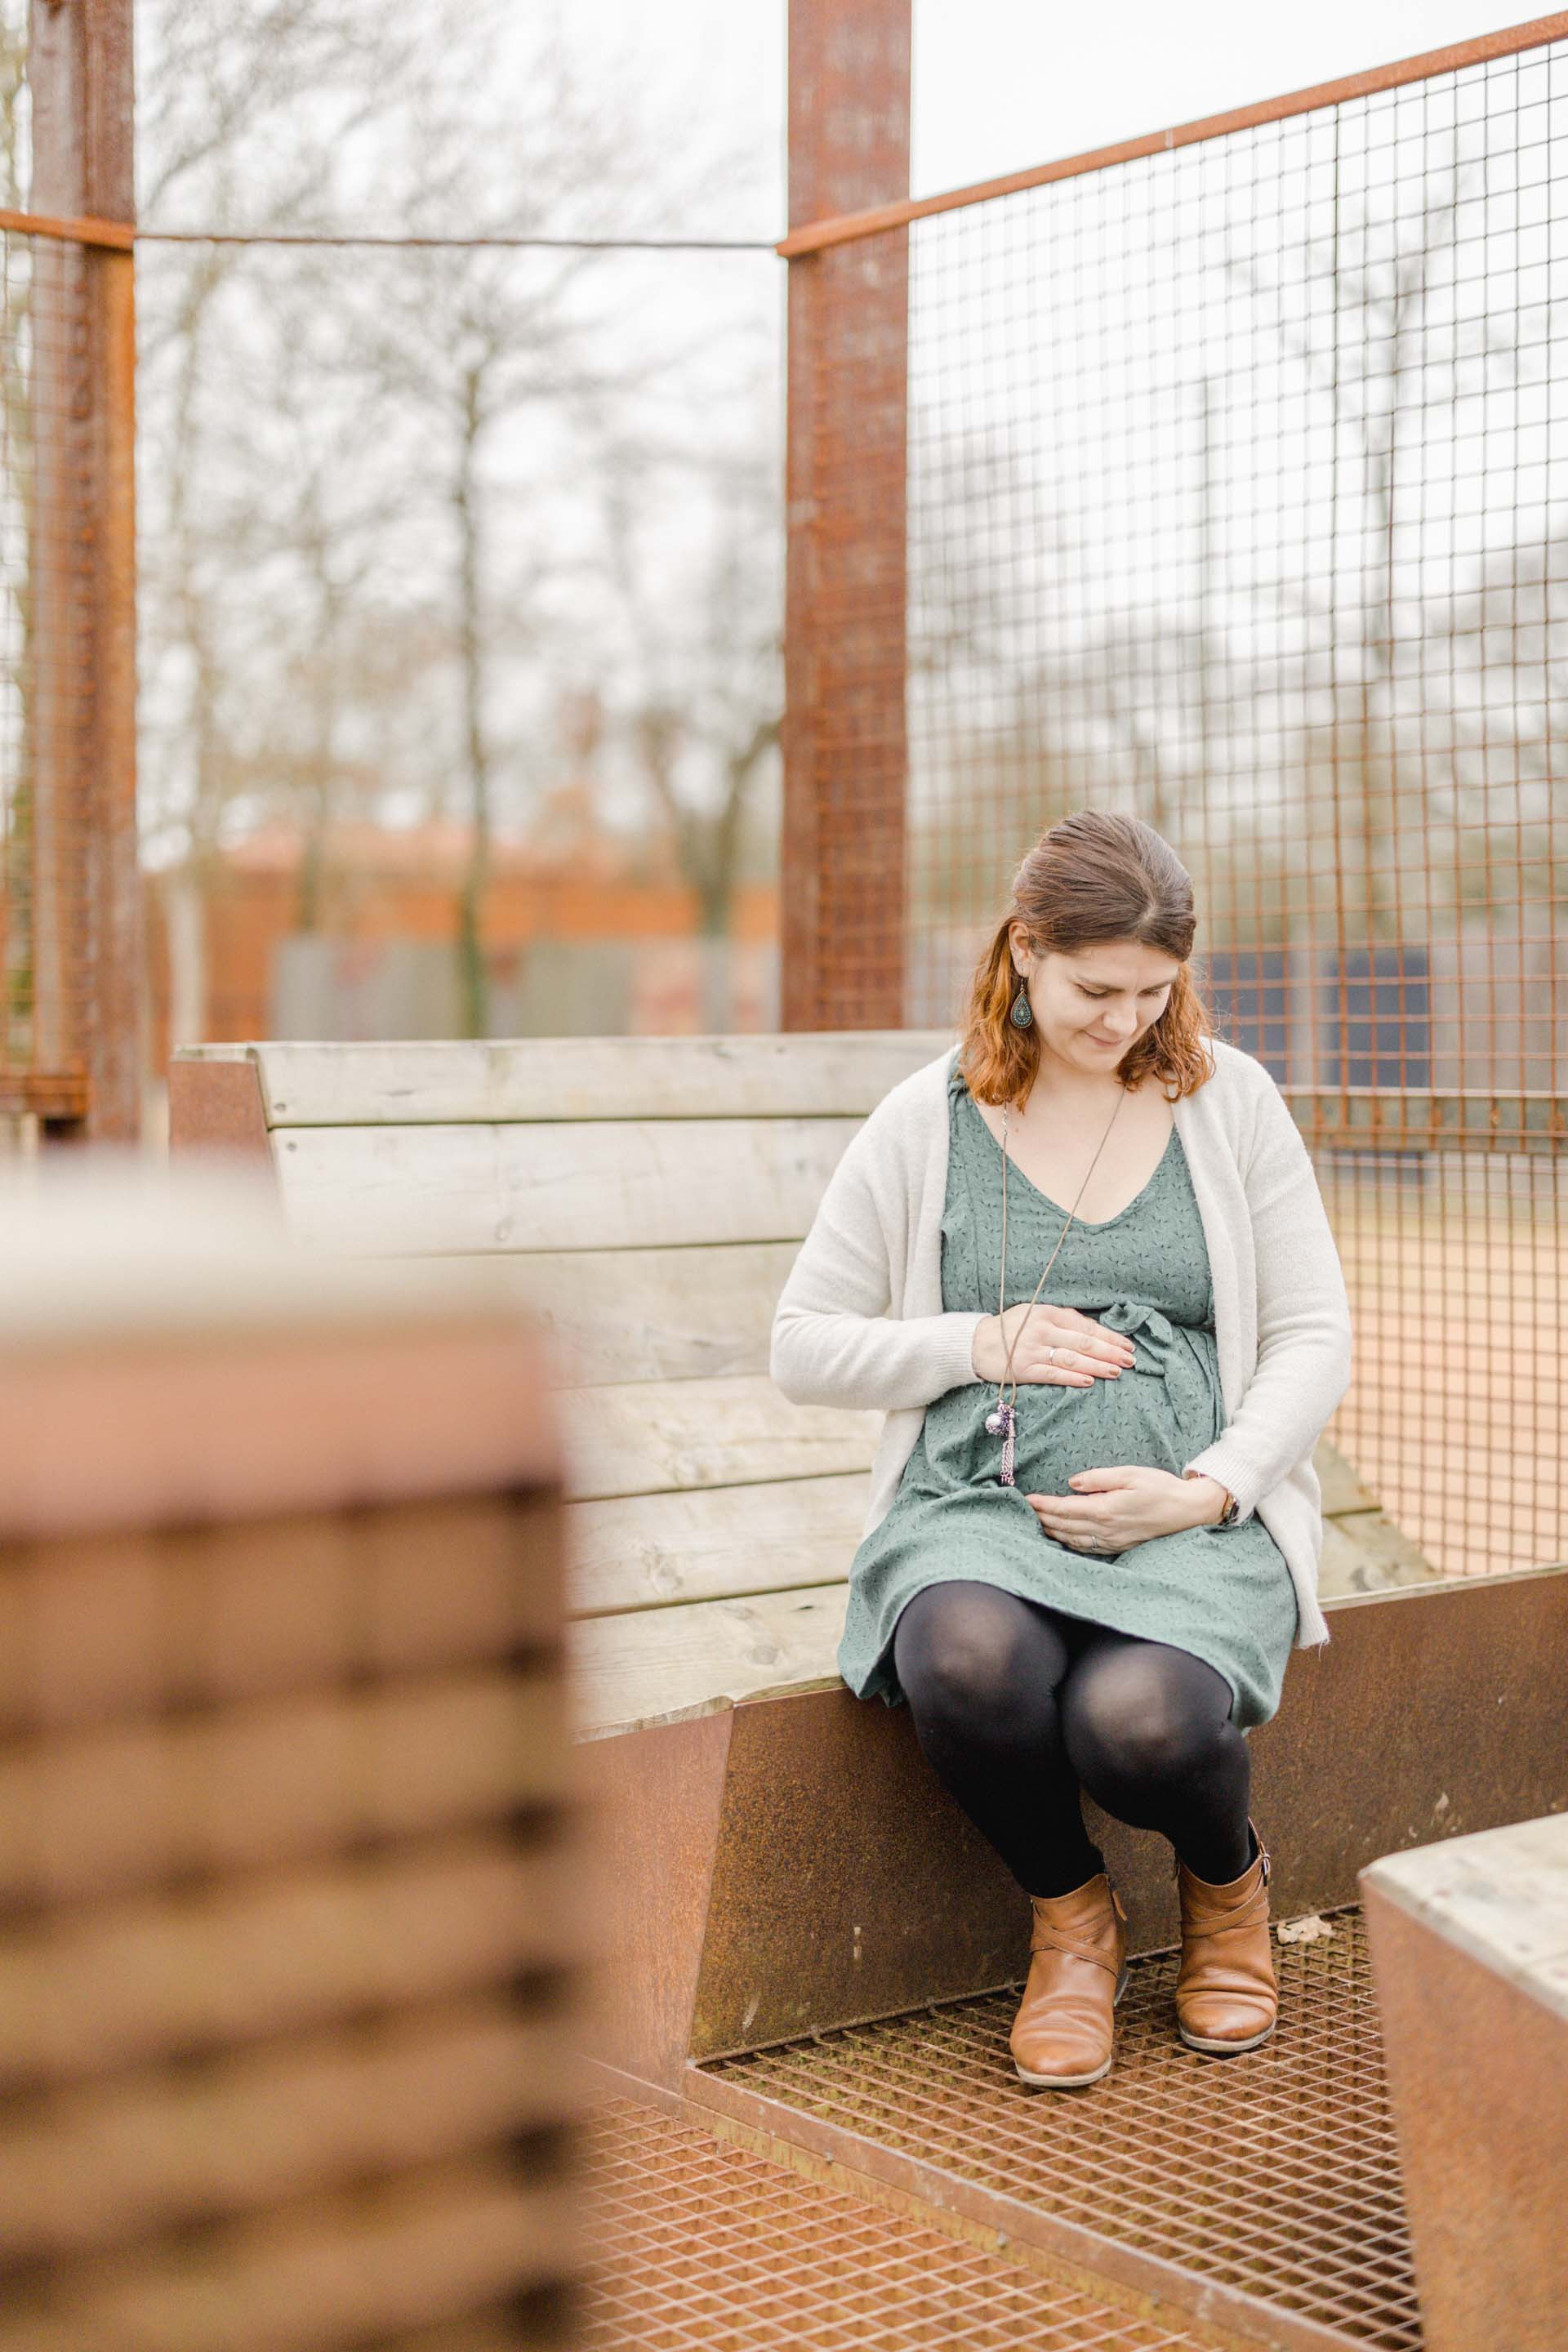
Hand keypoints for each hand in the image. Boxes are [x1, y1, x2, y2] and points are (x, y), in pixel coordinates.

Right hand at [971, 1303, 1136, 1387]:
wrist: (976, 1344)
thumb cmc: (1012, 1328)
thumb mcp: (1035, 1313)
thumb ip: (1062, 1318)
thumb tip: (1092, 1326)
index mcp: (1047, 1313)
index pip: (1086, 1326)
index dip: (1109, 1336)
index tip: (1127, 1345)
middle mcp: (1041, 1330)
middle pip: (1084, 1342)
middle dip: (1110, 1352)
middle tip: (1129, 1361)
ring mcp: (1032, 1350)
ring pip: (1072, 1359)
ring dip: (1097, 1366)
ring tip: (1116, 1372)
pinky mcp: (1024, 1369)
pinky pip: (1053, 1374)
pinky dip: (1073, 1378)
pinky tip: (1089, 1381)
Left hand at [1024, 1466, 1225, 1551]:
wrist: (1188, 1511)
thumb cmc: (1161, 1488)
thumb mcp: (1130, 1473)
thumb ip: (1099, 1477)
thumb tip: (1073, 1483)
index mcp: (1106, 1509)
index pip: (1065, 1509)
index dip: (1044, 1505)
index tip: (1028, 1499)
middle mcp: (1106, 1529)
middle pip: (1064, 1526)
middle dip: (1043, 1518)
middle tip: (1025, 1511)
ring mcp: (1113, 1541)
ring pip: (1073, 1540)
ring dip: (1053, 1532)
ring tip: (1038, 1524)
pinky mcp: (1120, 1546)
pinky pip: (1087, 1548)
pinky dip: (1070, 1543)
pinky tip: (1063, 1538)